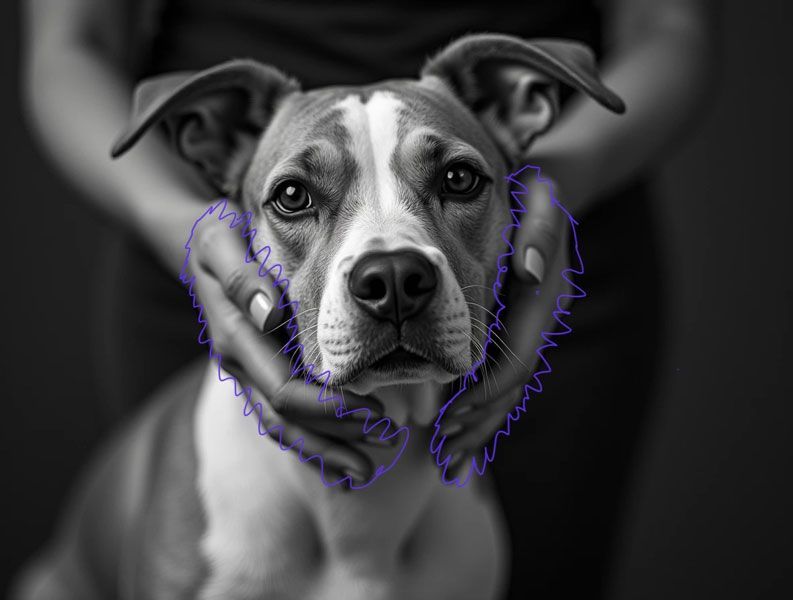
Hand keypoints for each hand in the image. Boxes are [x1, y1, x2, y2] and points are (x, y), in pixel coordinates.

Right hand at [183, 200, 397, 483]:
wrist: (202, 247)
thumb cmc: (218, 238)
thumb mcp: (219, 240)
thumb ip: (240, 275)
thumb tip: (269, 314)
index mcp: (234, 336)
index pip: (283, 387)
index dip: (329, 406)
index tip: (374, 411)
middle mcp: (239, 364)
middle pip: (287, 417)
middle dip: (336, 434)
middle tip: (386, 439)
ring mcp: (247, 374)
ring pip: (282, 427)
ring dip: (326, 448)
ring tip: (368, 468)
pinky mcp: (257, 374)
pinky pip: (281, 418)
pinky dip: (312, 441)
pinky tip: (342, 458)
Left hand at [433, 172, 574, 482]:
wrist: (543, 198)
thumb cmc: (534, 200)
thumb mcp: (543, 203)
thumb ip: (542, 232)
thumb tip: (532, 270)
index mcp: (541, 301)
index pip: (516, 359)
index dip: (485, 391)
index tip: (450, 415)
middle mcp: (537, 323)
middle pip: (510, 388)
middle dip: (477, 423)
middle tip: (443, 453)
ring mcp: (528, 331)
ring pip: (506, 391)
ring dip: (478, 428)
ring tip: (448, 459)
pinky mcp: (514, 333)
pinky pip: (499, 379)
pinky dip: (479, 411)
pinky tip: (457, 435)